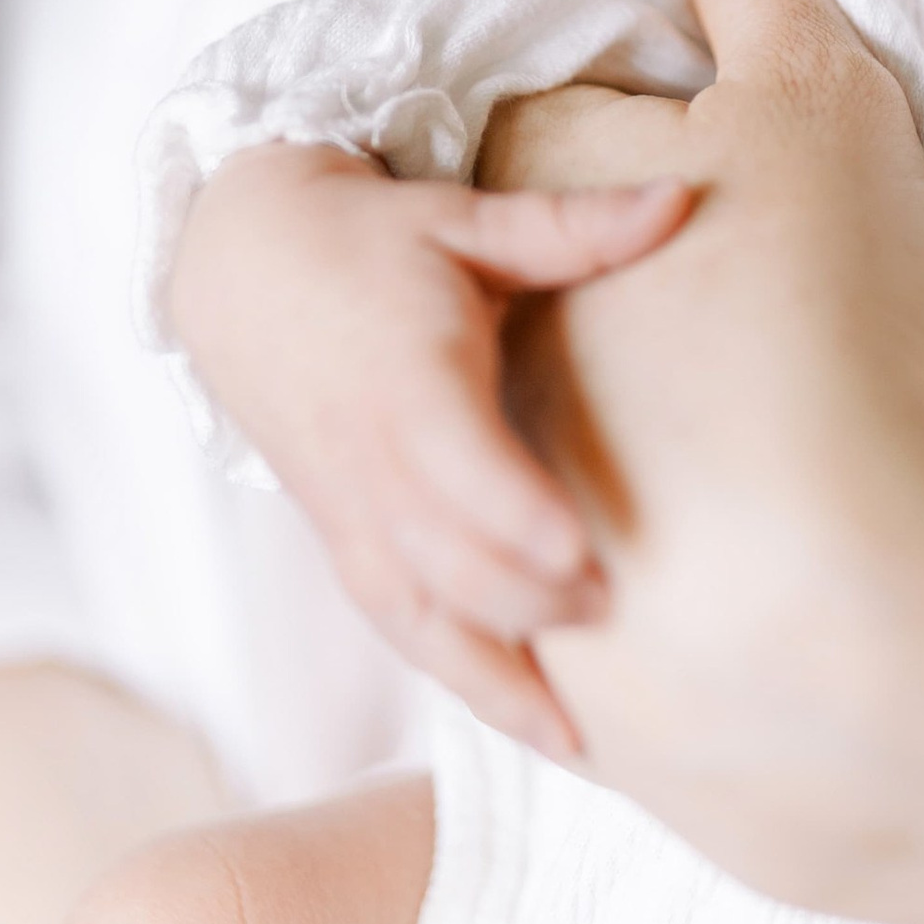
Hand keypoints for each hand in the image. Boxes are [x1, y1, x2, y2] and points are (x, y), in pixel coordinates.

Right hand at [166, 144, 692, 754]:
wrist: (240, 269)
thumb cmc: (370, 242)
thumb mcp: (467, 219)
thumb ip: (573, 226)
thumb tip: (682, 197)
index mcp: (404, 376)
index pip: (456, 465)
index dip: (515, 518)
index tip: (584, 556)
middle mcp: (368, 459)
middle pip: (444, 558)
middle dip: (526, 600)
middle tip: (618, 611)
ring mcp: (347, 511)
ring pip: (416, 614)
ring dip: (493, 673)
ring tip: (578, 727)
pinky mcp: (341, 539)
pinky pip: (396, 626)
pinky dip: (457, 680)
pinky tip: (527, 723)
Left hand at [483, 0, 923, 902]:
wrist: (833, 596)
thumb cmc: (820, 322)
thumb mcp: (812, 95)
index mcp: (514, 218)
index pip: (514, 156)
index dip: (576, 154)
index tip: (653, 170)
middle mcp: (473, 365)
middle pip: (479, 317)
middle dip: (524, 320)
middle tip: (638, 322)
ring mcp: (490, 522)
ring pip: (475, 485)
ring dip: (517, 482)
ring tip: (600, 476)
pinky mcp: (544, 660)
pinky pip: (522, 635)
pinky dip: (551, 626)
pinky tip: (605, 620)